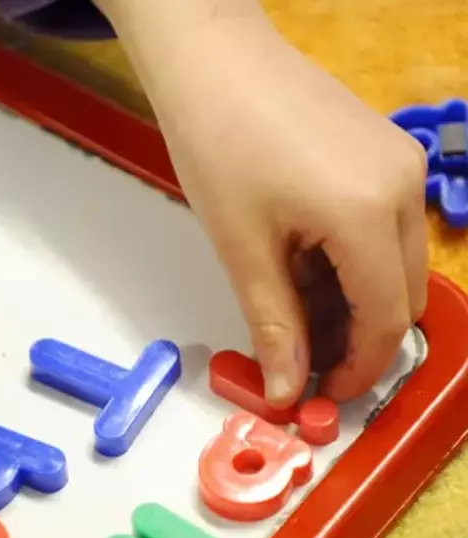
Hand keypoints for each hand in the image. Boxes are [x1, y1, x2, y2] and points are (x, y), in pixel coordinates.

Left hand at [102, 0, 427, 405]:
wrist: (214, 63)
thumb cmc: (218, 143)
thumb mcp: (242, 248)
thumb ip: (273, 324)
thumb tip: (286, 389)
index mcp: (368, 214)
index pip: (386, 319)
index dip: (357, 368)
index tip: (321, 394)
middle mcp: (403, 189)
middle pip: (402, 294)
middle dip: (356, 339)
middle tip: (301, 363)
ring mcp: (401, 166)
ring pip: (394, 262)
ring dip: (352, 300)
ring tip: (289, 314)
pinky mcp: (387, 152)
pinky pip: (384, 226)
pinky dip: (350, 261)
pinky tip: (300, 269)